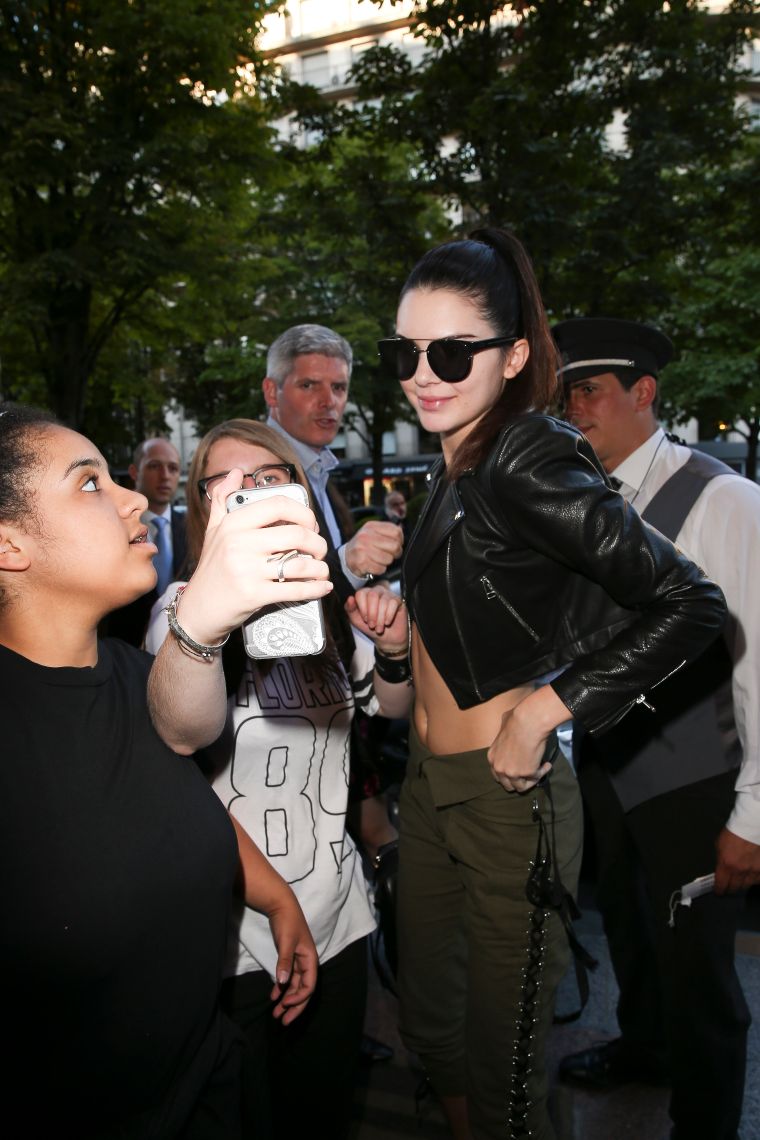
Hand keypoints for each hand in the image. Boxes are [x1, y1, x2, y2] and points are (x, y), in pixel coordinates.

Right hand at [175, 470, 331, 645]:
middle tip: (319, 550)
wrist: (197, 609)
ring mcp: (246, 570)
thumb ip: (222, 500)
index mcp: (234, 524)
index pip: (279, 505)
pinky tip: (322, 587)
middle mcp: (239, 543)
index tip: (310, 524)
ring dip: (320, 568)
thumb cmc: (211, 569)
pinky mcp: (254, 595)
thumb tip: (235, 473)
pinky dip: (315, 589)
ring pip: (300, 563)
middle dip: (318, 543)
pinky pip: (294, 589)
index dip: (304, 513)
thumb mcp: (212, 531)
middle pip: (297, 534)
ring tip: (321, 570)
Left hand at [267, 897, 318, 1024]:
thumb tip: (283, 982)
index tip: (283, 1004)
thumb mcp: (286, 941)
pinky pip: (288, 979)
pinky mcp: (289, 959)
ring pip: (294, 987)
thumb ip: (284, 962)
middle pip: (303, 991)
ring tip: (276, 1015)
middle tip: (282, 1021)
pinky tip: (273, 998)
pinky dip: (281, 989)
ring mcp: (298, 962)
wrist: (281, 906)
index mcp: (310, 960)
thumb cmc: (287, 922)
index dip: (298, 998)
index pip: (309, 986)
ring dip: (286, 1000)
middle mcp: (306, 963)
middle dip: (294, 1007)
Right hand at [344, 520, 402, 577]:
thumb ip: (386, 530)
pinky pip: (381, 568)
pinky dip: (380, 569)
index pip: (396, 532)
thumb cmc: (363, 545)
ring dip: (387, 562)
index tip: (395, 544)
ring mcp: (363, 549)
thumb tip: (401, 530)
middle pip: (395, 546)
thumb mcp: (372, 532)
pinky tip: (374, 565)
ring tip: (379, 559)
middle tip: (390, 554)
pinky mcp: (362, 562)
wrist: (347, 557)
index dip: (400, 540)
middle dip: (395, 553)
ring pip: (389, 559)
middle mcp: (366, 536)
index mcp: (371, 526)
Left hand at [345, 585, 407, 653]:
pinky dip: (389, 615)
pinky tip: (387, 622)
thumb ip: (350, 609)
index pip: (361, 593)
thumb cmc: (371, 627)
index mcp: (365, 594)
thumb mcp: (356, 620)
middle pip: (373, 595)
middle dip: (372, 613)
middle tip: (372, 625)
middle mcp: (376, 591)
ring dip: (380, 618)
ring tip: (379, 628)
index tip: (364, 619)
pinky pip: (393, 603)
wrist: (386, 638)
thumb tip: (350, 598)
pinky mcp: (398, 600)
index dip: (362, 608)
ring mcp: (388, 594)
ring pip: (383, 601)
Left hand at [486, 687, 569, 792]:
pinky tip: (547, 765)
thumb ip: (503, 735)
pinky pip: (536, 778)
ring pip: (521, 787)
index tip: (518, 770)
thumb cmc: (516, 720)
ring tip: (539, 770)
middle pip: (507, 785)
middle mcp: (500, 768)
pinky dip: (543, 772)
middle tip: (528, 775)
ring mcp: (513, 773)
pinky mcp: (527, 773)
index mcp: (492, 758)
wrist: (528, 722)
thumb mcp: (502, 727)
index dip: (508, 774)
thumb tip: (507, 729)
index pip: (498, 775)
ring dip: (531, 780)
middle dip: (518, 781)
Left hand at [714, 827, 759, 893]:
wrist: (751, 827)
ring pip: (747, 886)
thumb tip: (721, 870)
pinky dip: (755, 879)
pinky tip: (752, 875)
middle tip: (729, 887)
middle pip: (734, 888)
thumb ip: (720, 860)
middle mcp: (740, 871)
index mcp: (726, 865)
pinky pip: (758, 880)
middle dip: (730, 889)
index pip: (721, 885)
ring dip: (742, 884)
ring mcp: (753, 871)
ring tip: (740, 881)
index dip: (719, 890)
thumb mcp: (719, 846)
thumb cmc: (733, 833)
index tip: (719, 892)